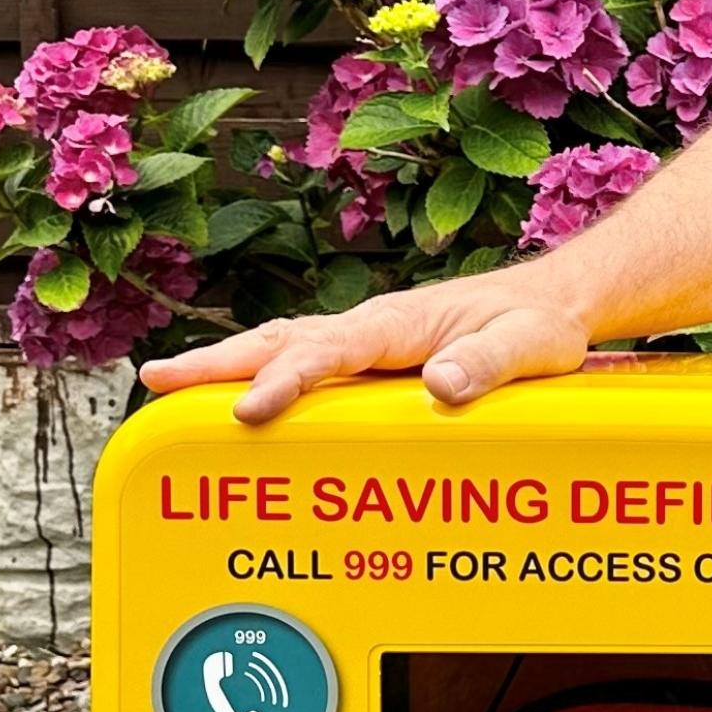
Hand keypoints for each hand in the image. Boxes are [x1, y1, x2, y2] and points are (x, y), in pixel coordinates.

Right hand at [142, 267, 599, 424]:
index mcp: (401, 323)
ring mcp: (368, 338)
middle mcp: (374, 325)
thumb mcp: (531, 347)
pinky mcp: (371, 355)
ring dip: (226, 362)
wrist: (555, 302)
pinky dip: (261, 369)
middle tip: (157, 381)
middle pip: (282, 340)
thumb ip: (488, 365)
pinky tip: (236, 393)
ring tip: (168, 387)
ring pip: (283, 344)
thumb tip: (440, 385)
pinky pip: (305, 358)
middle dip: (217, 361)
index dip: (286, 380)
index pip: (330, 351)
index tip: (249, 408)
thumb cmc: (540, 324)